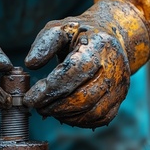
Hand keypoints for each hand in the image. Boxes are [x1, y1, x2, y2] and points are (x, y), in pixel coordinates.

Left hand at [24, 0, 133, 127]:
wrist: (111, 37)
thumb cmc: (79, 35)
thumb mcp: (60, 29)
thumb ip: (44, 43)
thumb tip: (31, 64)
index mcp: (99, 45)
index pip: (73, 72)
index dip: (49, 89)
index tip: (29, 99)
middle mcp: (114, 66)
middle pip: (83, 97)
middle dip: (54, 106)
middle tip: (37, 106)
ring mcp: (120, 85)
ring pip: (91, 111)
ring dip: (65, 115)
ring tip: (48, 109)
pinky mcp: (119, 98)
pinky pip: (99, 118)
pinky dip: (78, 121)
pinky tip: (63, 113)